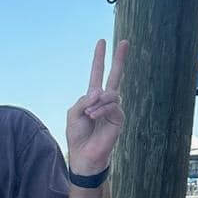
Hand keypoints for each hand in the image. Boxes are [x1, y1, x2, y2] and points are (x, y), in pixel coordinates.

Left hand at [66, 39, 127, 176]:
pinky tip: (93, 117)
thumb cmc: (77, 136)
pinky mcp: (118, 118)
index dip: (99, 59)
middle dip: (119, 59)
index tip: (102, 42)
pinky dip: (101, 110)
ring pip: (110, 93)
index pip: (97, 74)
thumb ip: (83, 100)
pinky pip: (112, 105)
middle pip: (115, 75)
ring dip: (97, 102)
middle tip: (125, 42)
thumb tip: (99, 92)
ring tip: (89, 114)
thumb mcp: (73, 115)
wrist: (84, 155)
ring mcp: (113, 108)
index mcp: (92, 97)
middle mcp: (105, 100)